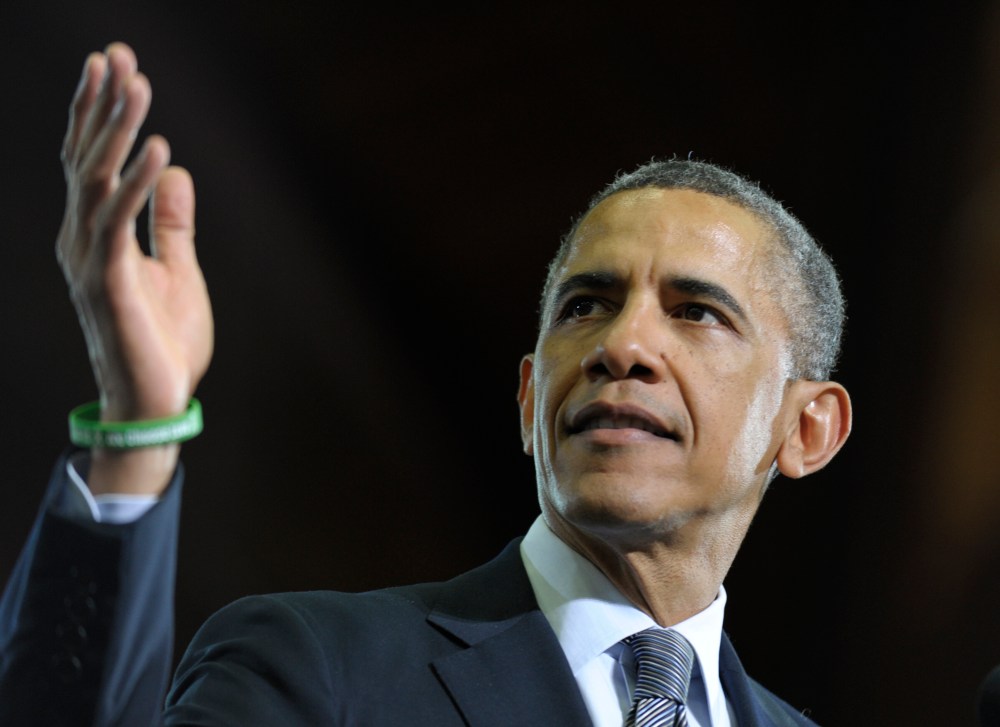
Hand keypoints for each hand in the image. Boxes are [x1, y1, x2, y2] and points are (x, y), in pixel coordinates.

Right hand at [57, 44, 212, 493]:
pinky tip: (159, 149)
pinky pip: (119, 223)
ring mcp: (88, 260)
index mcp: (95, 235)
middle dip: (103, 104)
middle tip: (119, 55)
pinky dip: (139, 184)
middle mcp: (81, 239)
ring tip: (138, 85)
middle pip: (87, 158)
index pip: (93, 161)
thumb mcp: (178, 269)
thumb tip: (179, 169)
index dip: (100, 111)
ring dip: (118, 130)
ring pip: (97, 180)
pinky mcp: (108, 283)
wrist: (157, 402)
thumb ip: (173, 222)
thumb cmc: (163, 340)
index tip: (115, 63)